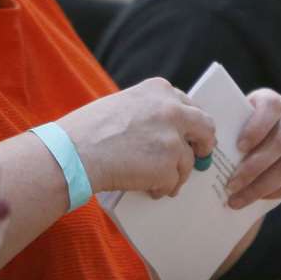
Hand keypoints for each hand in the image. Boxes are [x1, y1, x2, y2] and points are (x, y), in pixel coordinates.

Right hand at [56, 77, 215, 197]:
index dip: (190, 123)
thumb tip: (163, 132)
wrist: (74, 153)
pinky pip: (173, 181)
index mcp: (159, 90)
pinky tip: (149, 189)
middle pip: (206, 127)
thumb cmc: (88, 130)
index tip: (190, 133)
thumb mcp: (122, 104)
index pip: (189, 104)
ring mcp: (173, 139)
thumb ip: (148, 111)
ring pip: (188, 161)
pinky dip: (162, 188)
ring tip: (159, 182)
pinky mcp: (169, 166)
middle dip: (205, 143)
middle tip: (200, 154)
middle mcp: (172, 110)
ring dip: (176, 174)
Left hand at [215, 88, 280, 209]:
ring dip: (264, 186)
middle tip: (231, 185)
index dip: (256, 127)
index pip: (270, 108)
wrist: (262, 141)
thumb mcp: (231, 123)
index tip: (238, 147)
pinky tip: (262, 199)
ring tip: (239, 199)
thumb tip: (203, 143)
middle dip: (254, 167)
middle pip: (280, 142)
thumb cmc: (238, 132)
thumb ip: (223, 128)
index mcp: (272, 102)